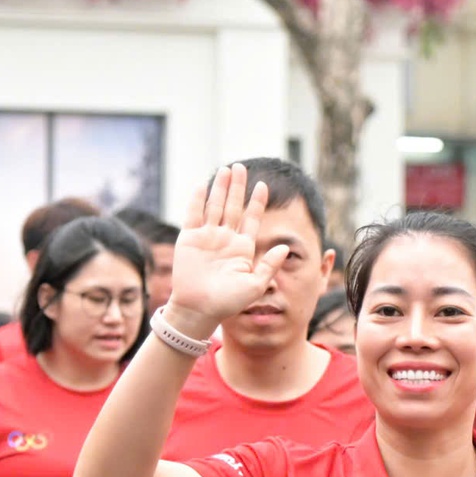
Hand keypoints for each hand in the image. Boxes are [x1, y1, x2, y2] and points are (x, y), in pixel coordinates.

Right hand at [166, 163, 293, 337]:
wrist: (200, 309)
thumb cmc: (229, 301)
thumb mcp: (256, 284)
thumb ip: (270, 264)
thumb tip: (285, 247)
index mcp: (243, 248)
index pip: (252, 218)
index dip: (257, 202)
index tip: (263, 185)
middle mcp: (226, 239)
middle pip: (233, 206)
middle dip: (238, 187)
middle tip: (241, 167)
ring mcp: (207, 237)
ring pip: (215, 206)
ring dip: (220, 187)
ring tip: (226, 169)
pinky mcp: (189, 238)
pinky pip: (194, 214)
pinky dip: (198, 199)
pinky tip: (203, 183)